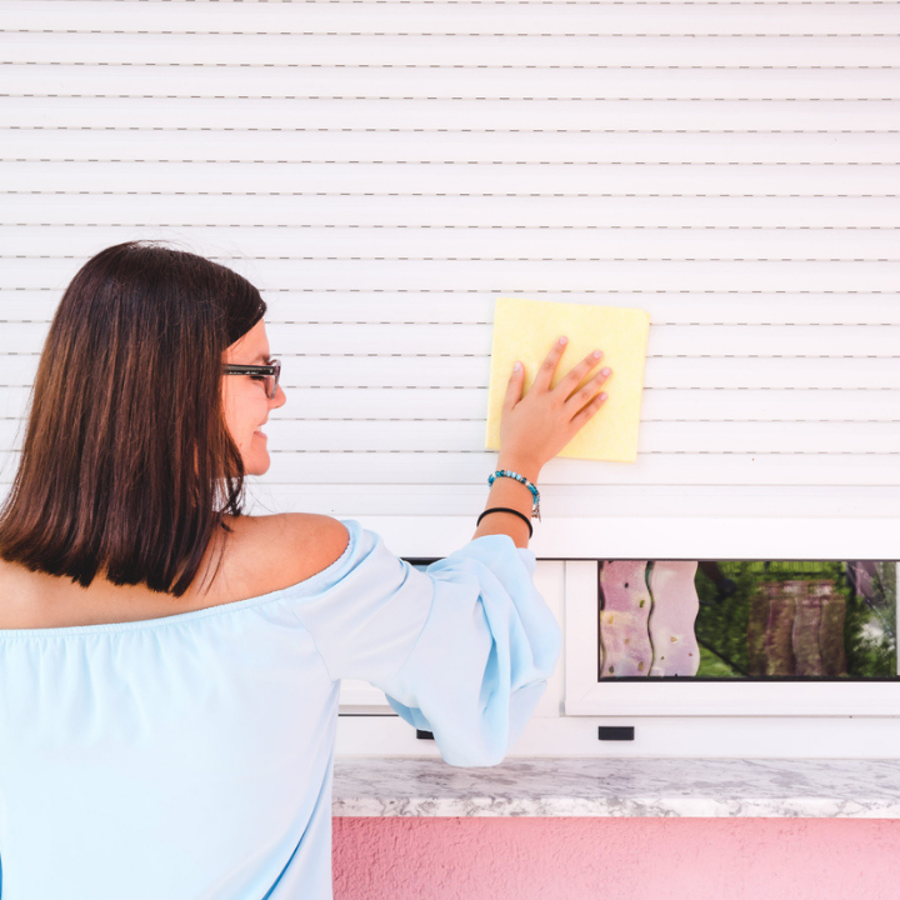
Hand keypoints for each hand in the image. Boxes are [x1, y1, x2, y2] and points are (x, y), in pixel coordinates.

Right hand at [498, 336, 610, 477]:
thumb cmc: (512, 433)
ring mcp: (563, 416)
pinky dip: (596, 405)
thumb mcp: (508, 407)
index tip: (565, 339)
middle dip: (587, 363)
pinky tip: (605, 396)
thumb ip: (514, 385)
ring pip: (584, 394)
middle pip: (572, 378)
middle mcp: (552, 402)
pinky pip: (586, 415)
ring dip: (597, 381)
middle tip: (599, 353)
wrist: (522, 457)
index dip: (556, 351)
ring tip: (608, 370)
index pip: (547, 367)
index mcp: (536, 395)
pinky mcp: (570, 429)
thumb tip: (518, 364)